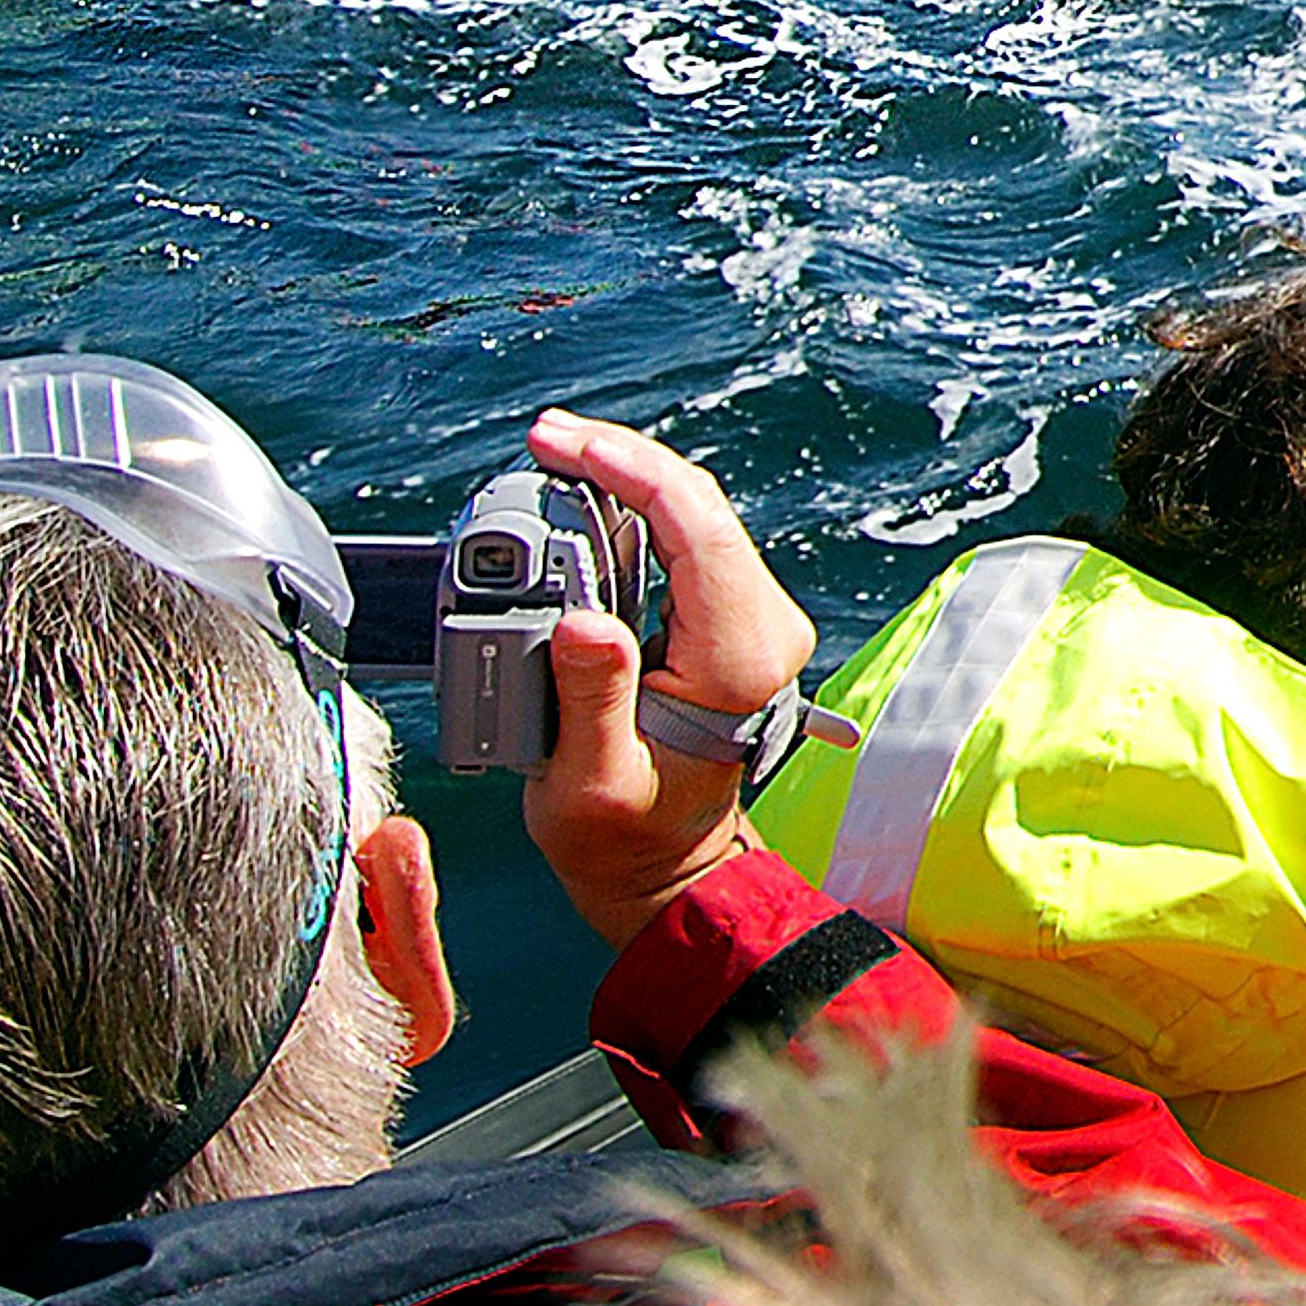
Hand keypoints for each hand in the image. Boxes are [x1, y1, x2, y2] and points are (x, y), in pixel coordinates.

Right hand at [512, 408, 819, 947]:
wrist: (662, 867)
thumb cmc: (625, 839)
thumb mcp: (590, 784)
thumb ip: (589, 701)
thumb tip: (584, 620)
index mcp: (739, 658)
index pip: (695, 526)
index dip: (628, 468)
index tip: (559, 444)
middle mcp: (761, 628)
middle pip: (698, 502)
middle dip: (620, 457)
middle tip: (543, 438)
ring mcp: (750, 620)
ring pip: (694, 509)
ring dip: (626, 474)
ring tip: (555, 453)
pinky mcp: (728, 618)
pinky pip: (687, 535)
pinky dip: (636, 503)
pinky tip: (587, 488)